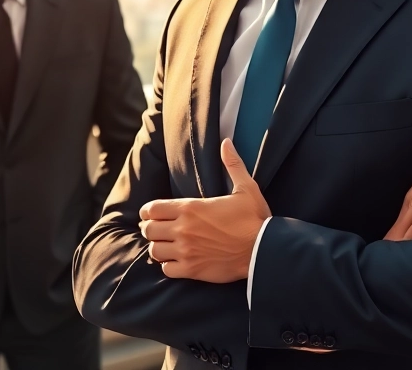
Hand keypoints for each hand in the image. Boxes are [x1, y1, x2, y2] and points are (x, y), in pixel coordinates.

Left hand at [139, 138, 270, 282]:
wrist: (263, 250)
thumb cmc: (255, 219)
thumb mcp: (245, 188)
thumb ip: (232, 164)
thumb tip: (226, 143)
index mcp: (191, 208)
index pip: (151, 209)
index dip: (148, 211)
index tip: (152, 213)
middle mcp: (183, 229)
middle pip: (148, 230)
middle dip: (151, 228)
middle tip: (160, 229)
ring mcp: (186, 251)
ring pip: (154, 251)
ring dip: (159, 247)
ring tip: (167, 245)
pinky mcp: (192, 270)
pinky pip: (166, 270)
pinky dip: (169, 265)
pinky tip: (177, 261)